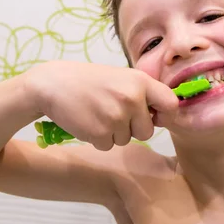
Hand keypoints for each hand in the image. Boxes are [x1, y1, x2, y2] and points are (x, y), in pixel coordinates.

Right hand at [22, 60, 177, 149]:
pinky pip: (109, 146)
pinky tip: (88, 122)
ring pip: (127, 139)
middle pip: (147, 131)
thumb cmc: (88, 81)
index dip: (165, 114)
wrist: (52, 84)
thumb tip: (164, 115)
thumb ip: (142, 93)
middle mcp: (131, 98)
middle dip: (133, 128)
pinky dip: (99, 139)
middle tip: (113, 113)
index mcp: (140, 81)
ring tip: (97, 113)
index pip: (170, 104)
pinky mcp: (100, 133)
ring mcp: (116, 117)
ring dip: (114, 133)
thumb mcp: (120, 77)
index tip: (155, 117)